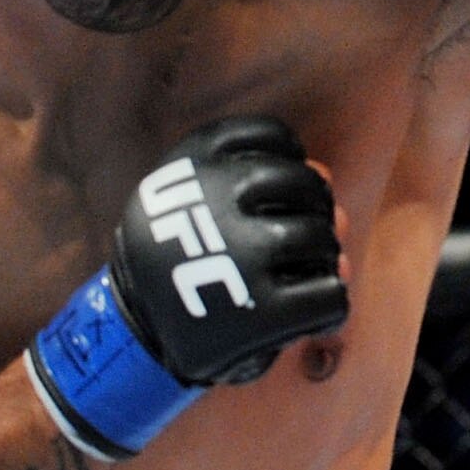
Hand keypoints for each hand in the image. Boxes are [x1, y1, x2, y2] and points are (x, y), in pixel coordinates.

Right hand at [27, 117, 348, 458]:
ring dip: (323, 257)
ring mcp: (241, 255)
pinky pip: (332, 295)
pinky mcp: (261, 311)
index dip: (289, 166)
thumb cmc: (182, 256)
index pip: (277, 137)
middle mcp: (216, 200)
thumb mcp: (200, 198)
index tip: (271, 196)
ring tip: (295, 274)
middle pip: (310, 186)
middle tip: (293, 241)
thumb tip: (327, 175)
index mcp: (192, 161)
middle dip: (314, 211)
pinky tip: (305, 310)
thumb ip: (266, 176)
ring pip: (324, 237)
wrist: (137, 331)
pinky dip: (330, 302)